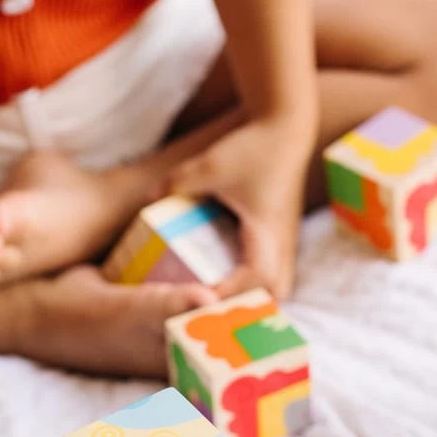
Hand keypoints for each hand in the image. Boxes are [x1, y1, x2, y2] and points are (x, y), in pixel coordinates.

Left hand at [168, 117, 310, 300]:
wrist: (286, 127)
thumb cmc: (252, 146)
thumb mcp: (211, 163)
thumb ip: (178, 181)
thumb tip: (150, 198)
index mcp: (267, 231)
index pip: (254, 278)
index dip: (229, 296)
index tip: (199, 303)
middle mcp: (282, 243)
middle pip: (274, 294)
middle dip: (245, 307)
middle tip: (210, 309)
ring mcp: (286, 242)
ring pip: (278, 288)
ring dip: (253, 299)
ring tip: (219, 303)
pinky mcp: (282, 238)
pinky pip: (274, 275)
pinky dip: (257, 287)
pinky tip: (230, 285)